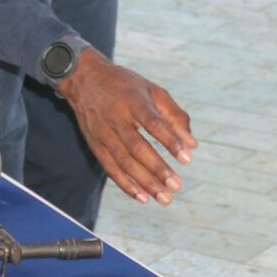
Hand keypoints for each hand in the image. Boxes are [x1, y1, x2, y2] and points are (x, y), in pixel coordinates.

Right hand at [55, 49, 194, 204]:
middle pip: (137, 148)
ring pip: (124, 162)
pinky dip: (126, 185)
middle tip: (177, 186)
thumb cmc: (125, 86)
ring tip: (164, 198)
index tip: (188, 158)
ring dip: (145, 182)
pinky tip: (143, 197)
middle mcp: (116, 118)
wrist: (84, 79)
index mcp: (134, 102)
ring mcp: (103, 133)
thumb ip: (175, 115)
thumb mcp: (152, 90)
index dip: (170, 142)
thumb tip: (192, 144)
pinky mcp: (95, 145)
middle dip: (158, 169)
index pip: (153, 124)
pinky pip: (110, 168)